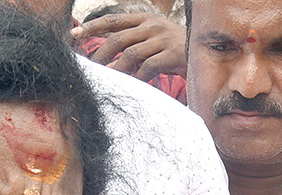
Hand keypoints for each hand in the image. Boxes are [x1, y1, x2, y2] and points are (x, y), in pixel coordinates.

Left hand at [73, 13, 187, 80]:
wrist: (206, 53)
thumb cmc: (175, 50)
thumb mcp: (153, 40)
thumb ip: (133, 44)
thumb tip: (107, 60)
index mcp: (145, 19)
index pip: (113, 20)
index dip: (93, 27)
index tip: (75, 35)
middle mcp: (152, 26)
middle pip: (118, 38)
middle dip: (100, 54)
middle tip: (89, 70)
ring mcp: (163, 39)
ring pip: (130, 54)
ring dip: (115, 70)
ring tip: (106, 81)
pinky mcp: (172, 54)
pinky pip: (148, 68)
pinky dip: (137, 78)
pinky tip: (132, 87)